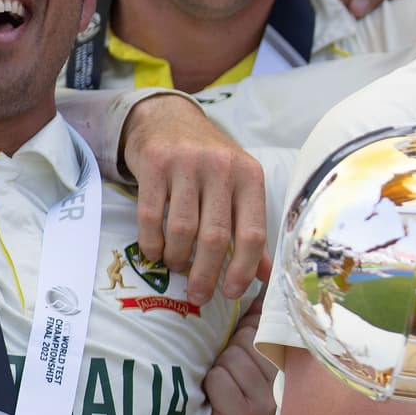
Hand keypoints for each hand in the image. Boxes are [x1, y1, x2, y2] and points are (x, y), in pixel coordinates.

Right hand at [119, 93, 272, 305]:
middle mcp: (222, 168)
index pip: (252, 232)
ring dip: (179, 258)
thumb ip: (250, 227)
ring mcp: (187, 164)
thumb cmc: (210, 161)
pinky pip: (152, 216)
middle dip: (206, 274)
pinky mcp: (154, 164)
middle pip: (216, 236)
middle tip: (198, 295)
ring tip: (177, 267)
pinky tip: (155, 253)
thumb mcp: (239, 186)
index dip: (243, 268)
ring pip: (184, 229)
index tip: (231, 293)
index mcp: (250, 176)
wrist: (168, 118)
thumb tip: (263, 275)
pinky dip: (153, 242)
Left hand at [202, 298, 275, 414]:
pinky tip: (208, 406)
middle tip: (220, 377)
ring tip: (213, 396)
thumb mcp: (247, 388)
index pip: (271, 333)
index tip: (243, 315)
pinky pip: (218, 380)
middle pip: (247, 342)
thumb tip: (253, 301)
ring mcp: (265, 406)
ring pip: (231, 359)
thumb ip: (252, 349)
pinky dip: (207, 388)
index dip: (252, 322)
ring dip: (214, 372)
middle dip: (226, 351)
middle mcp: (283, 391)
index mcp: (288, 380)